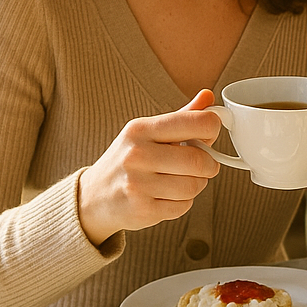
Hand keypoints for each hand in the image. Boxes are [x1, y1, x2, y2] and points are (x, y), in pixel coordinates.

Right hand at [78, 90, 222, 245]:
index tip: (209, 134)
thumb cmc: (129, 160)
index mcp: (141, 129)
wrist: (93, 196)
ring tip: (181, 180)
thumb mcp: (148, 132)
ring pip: (194, 185)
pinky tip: (166, 196)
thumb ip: (182, 116)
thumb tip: (208, 96)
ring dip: (196, 185)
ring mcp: (137, 184)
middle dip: (208, 164)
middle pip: (199, 160)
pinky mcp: (142, 210)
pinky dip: (183, 203)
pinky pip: (184, 206)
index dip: (212, 128)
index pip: (196, 122)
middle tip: (202, 165)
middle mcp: (137, 154)